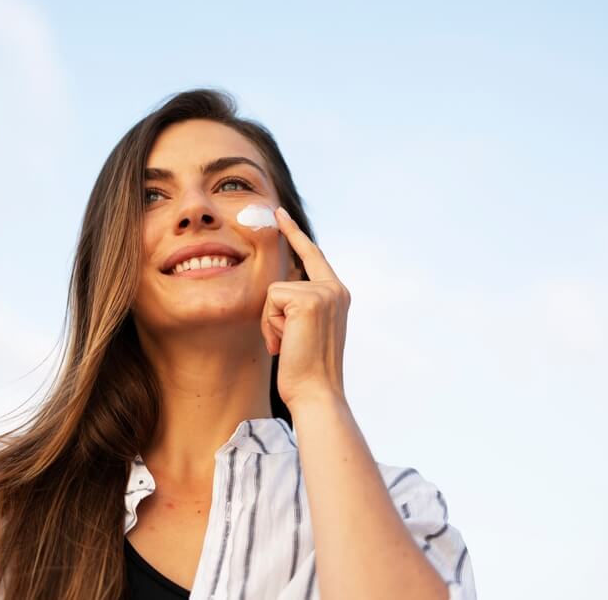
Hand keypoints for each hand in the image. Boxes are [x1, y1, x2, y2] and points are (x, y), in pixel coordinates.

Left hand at [261, 206, 350, 406]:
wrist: (316, 394)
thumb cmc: (305, 370)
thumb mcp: (305, 331)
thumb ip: (298, 306)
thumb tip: (277, 294)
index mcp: (337, 295)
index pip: (312, 256)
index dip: (294, 234)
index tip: (280, 213)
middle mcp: (335, 289)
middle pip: (283, 280)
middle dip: (273, 317)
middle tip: (286, 343)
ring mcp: (324, 292)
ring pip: (273, 292)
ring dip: (271, 322)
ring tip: (288, 346)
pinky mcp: (307, 300)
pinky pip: (270, 300)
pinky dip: (269, 325)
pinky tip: (285, 344)